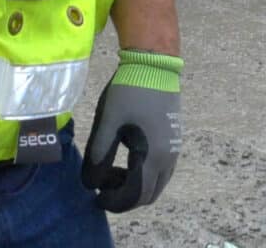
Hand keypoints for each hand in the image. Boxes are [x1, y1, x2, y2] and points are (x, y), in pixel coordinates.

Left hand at [81, 49, 182, 211]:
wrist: (154, 63)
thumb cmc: (129, 91)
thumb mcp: (108, 123)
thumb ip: (98, 156)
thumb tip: (90, 184)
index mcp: (153, 157)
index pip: (135, 196)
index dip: (114, 202)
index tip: (96, 196)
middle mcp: (169, 158)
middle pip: (148, 195)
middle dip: (124, 196)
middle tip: (102, 182)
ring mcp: (175, 149)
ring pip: (156, 183)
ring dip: (134, 185)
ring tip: (111, 168)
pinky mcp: (174, 139)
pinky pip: (161, 169)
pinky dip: (143, 173)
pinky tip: (126, 156)